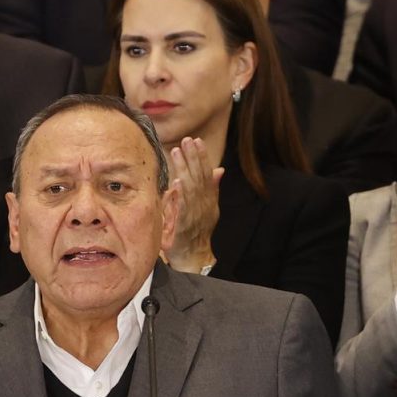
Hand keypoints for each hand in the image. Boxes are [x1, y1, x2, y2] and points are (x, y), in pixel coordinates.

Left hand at [163, 136, 222, 272]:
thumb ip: (212, 188)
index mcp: (208, 198)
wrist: (194, 256)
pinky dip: (181, 194)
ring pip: (190, 187)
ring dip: (184, 168)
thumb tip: (219, 169)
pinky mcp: (185, 224)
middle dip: (193, 157)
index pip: (206, 173)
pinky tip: (177, 181)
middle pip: (199, 176)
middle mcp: (204, 204)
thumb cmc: (197, 231)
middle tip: (186, 140)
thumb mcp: (207, 207)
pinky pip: (183, 207)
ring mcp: (195, 213)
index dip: (202, 157)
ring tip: (177, 152)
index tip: (196, 140)